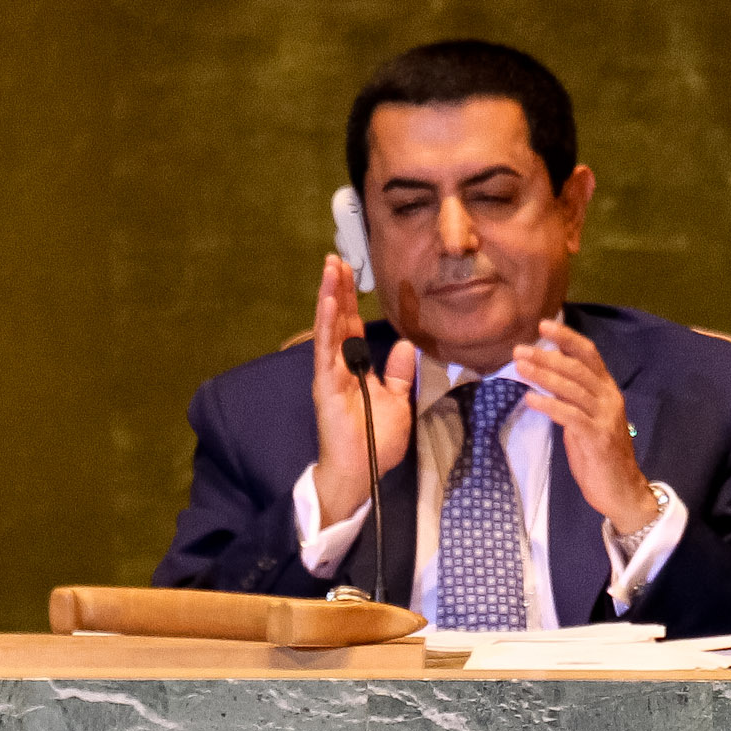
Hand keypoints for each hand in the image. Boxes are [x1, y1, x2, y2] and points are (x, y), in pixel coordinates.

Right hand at [310, 251, 415, 523]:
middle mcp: (339, 366)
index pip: (352, 326)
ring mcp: (330, 374)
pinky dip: (328, 322)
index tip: (351, 273)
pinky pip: (327, 348)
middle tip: (336, 258)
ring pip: (330, 327)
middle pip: (338, 319)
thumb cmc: (375, 442)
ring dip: (330, 296)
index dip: (352, 300)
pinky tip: (330, 300)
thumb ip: (397, 373)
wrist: (361, 472)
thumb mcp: (396, 402)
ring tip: (331, 268)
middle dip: (338, 288)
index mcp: (355, 368)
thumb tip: (403, 346)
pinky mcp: (326, 384)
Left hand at [514, 319, 654, 536]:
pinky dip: (549, 405)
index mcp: (607, 390)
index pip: (589, 354)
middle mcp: (609, 398)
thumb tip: (547, 378)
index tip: (543, 326)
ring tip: (520, 367)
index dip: (567, 338)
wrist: (621, 491)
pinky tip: (531, 398)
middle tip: (519, 350)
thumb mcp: (584, 420)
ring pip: (572, 388)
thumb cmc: (599, 456)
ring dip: (543, 376)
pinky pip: (570, 415)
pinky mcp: (597, 438)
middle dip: (546, 356)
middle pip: (577, 368)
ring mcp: (604, 417)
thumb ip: (571, 399)